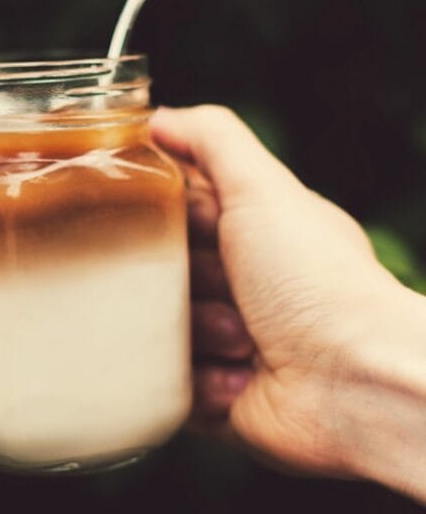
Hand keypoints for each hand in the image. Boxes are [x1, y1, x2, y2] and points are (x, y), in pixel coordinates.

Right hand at [150, 106, 415, 477]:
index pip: (173, 209)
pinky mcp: (215, 396)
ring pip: (157, 327)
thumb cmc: (319, 283)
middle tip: (218, 282)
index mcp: (252, 232)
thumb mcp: (264, 189)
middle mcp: (239, 284)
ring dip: (194, 331)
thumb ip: (212, 139)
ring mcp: (225, 341)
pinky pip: (168, 383)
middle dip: (178, 277)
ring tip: (243, 339)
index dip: (162, 212)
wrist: (357, 384)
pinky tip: (239, 379)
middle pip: (157, 269)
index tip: (163, 216)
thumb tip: (156, 117)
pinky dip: (198, 381)